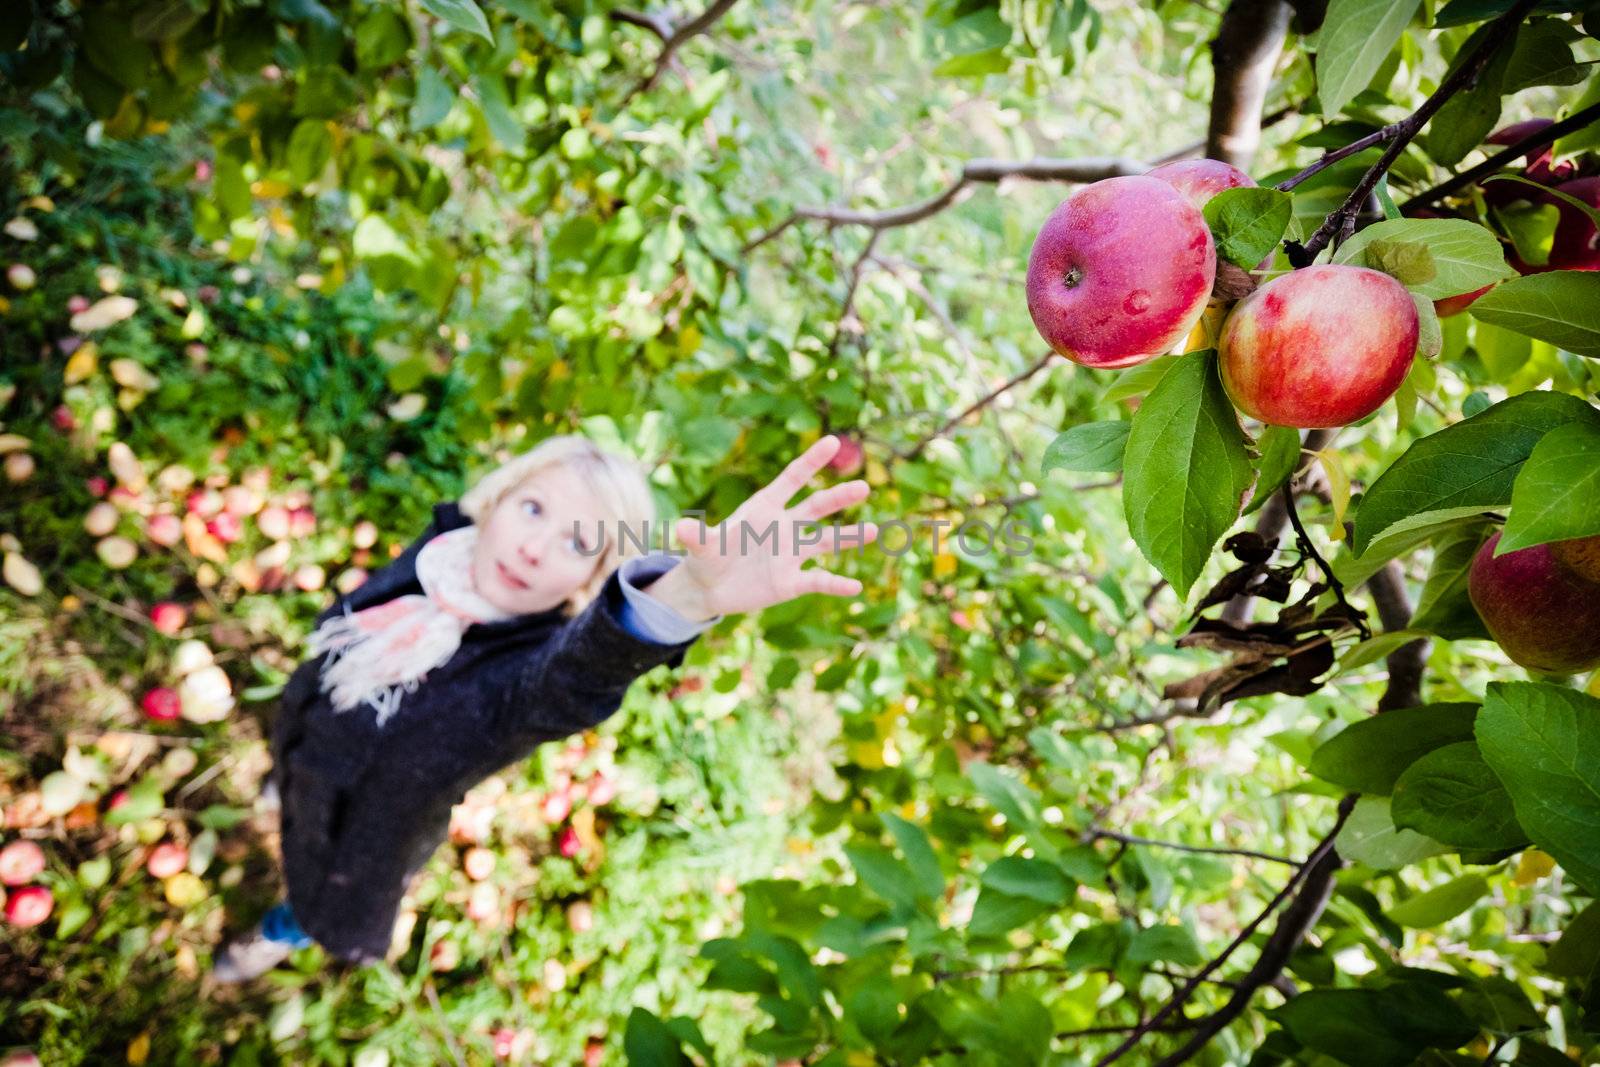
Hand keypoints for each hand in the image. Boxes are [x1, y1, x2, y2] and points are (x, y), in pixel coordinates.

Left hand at [641, 435, 880, 620]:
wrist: (709, 588)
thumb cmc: (706, 557)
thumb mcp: (700, 548)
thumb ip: (697, 537)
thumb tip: (680, 527)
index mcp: (764, 507)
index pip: (792, 479)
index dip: (810, 461)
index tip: (832, 441)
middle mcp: (784, 526)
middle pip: (816, 507)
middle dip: (838, 497)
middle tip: (863, 487)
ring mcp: (791, 553)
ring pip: (826, 541)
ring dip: (849, 537)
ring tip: (874, 531)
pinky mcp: (792, 581)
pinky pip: (819, 580)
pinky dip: (836, 583)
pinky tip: (855, 586)